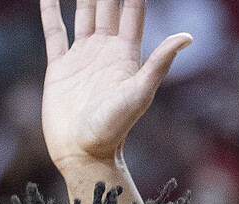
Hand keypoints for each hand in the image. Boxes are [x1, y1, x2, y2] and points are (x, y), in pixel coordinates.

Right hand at [40, 0, 191, 168]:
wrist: (84, 154)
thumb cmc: (114, 129)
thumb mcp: (140, 94)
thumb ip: (159, 63)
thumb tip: (187, 36)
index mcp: (126, 54)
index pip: (132, 10)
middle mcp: (105, 50)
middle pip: (108, 5)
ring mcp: (82, 57)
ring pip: (84, 12)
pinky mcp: (60, 67)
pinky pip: (54, 32)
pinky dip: (51, 10)